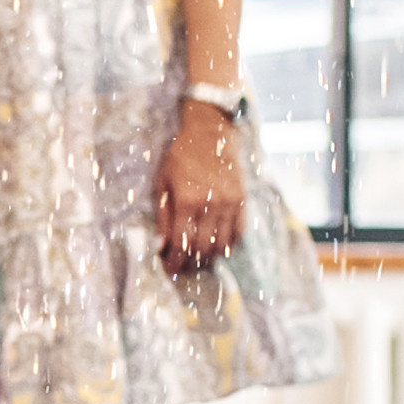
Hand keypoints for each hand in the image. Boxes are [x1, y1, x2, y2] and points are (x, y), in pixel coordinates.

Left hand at [155, 105, 243, 274]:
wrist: (210, 133)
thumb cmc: (180, 156)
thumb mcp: (162, 182)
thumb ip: (163, 216)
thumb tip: (161, 246)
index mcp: (187, 201)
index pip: (181, 244)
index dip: (174, 262)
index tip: (169, 270)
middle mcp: (211, 205)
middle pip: (202, 249)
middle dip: (190, 263)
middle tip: (182, 266)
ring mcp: (230, 204)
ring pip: (221, 245)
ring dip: (209, 258)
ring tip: (198, 259)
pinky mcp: (242, 201)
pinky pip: (238, 233)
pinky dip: (227, 245)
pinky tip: (217, 246)